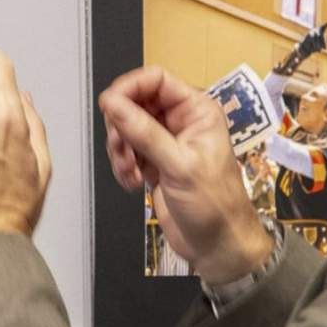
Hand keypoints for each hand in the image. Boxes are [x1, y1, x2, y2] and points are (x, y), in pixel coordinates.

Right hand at [100, 65, 271, 284]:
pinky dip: (123, 166)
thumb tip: (114, 103)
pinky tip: (134, 183)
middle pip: (135, 104)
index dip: (129, 89)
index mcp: (197, 111)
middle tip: (122, 150)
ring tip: (131, 173)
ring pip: (126, 129)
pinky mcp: (155, 163)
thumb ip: (144, 133)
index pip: (155, 80)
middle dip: (121, 127)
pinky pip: (127, 152)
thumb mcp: (179, 165)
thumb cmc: (215, 206)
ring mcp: (166, 143)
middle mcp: (181, 122)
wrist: (217, 246)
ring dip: (120, 151)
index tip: (109, 106)